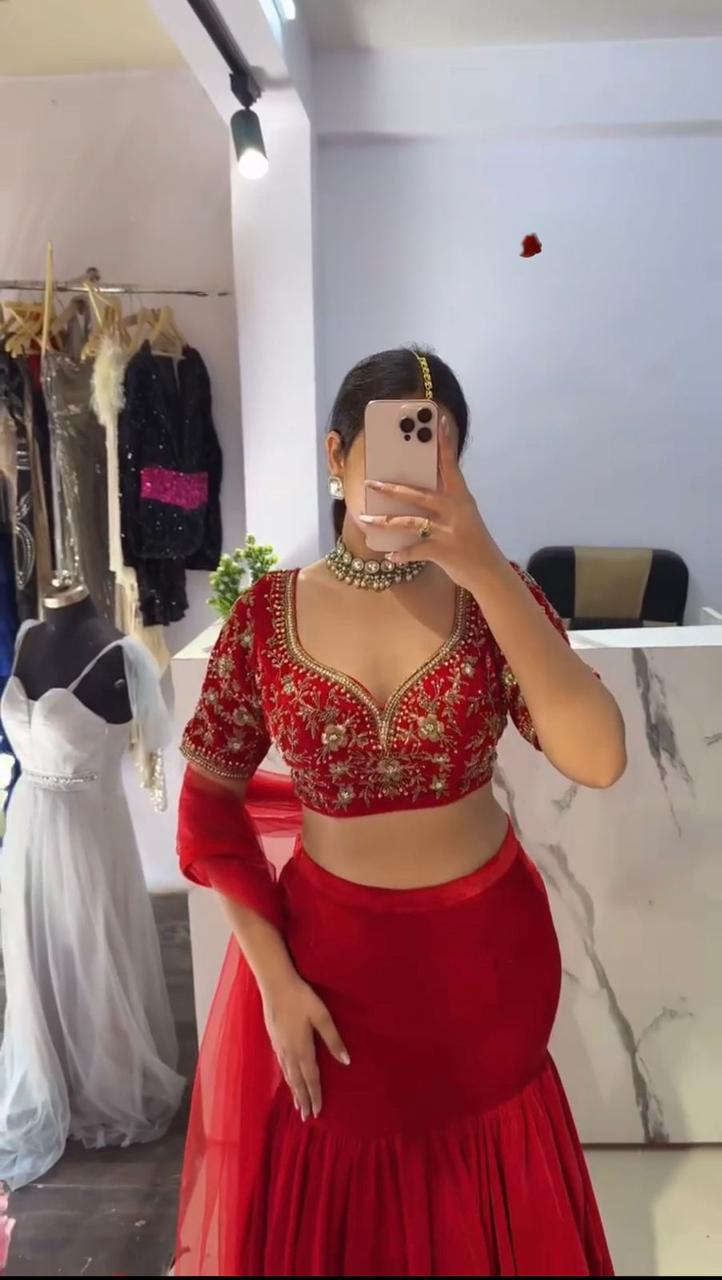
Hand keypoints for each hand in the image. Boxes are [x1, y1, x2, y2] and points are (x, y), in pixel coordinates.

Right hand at [262, 973, 349, 1120]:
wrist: (275, 984)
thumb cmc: (301, 998)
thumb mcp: (322, 1016)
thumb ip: (333, 1039)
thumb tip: (346, 1061)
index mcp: (303, 1049)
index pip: (311, 1079)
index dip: (315, 1095)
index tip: (318, 1112)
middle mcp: (290, 1053)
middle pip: (298, 1082)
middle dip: (303, 1099)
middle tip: (306, 1117)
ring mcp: (280, 1047)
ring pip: (288, 1075)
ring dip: (294, 1091)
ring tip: (298, 1104)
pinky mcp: (274, 1040)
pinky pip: (282, 1066)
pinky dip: (286, 1078)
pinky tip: (287, 1078)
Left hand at [360, 417, 500, 589]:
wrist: (488, 570)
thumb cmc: (473, 539)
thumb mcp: (464, 513)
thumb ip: (446, 497)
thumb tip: (421, 482)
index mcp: (460, 496)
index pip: (450, 464)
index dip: (444, 443)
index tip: (439, 420)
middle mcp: (454, 510)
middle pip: (419, 494)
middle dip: (392, 488)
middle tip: (370, 482)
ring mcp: (447, 531)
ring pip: (410, 522)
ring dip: (385, 521)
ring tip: (366, 518)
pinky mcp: (442, 551)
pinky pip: (415, 550)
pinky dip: (401, 554)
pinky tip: (389, 555)